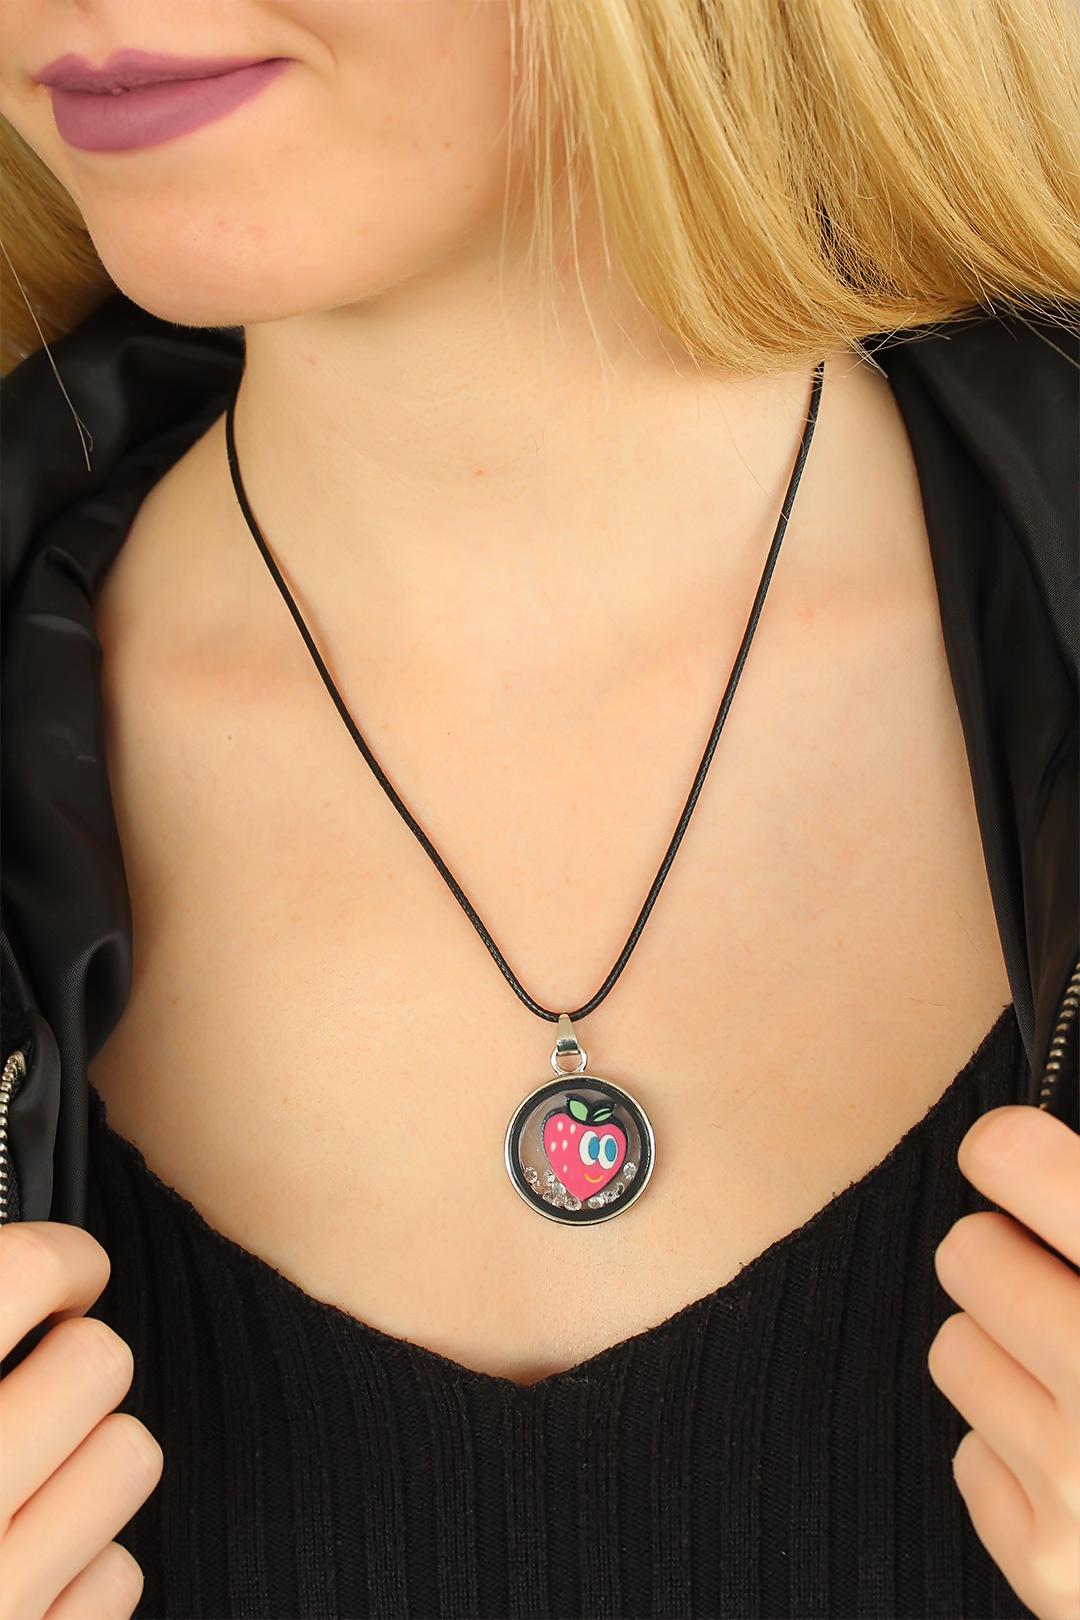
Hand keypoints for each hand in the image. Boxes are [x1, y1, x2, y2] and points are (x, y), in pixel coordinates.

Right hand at [0, 1222, 162, 1619]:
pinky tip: (24, 1573)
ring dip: (88, 1463)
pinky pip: (117, 1575)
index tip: (69, 1271)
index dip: (62, 1258)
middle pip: (97, 1360)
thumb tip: (31, 1267)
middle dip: (72, 1367)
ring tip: (26, 1484)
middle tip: (33, 1389)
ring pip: (128, 1458)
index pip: (23, 1271)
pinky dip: (80, 1569)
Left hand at [929, 1104, 1079, 1619]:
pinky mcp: (1048, 1564)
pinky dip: (1019, 1457)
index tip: (1019, 1159)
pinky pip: (971, 1457)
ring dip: (1010, 1358)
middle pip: (966, 1253)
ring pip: (956, 1349)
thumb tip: (1029, 1144)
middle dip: (1014, 1262)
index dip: (1015, 1152)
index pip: (1016, 1159)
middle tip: (1072, 1288)